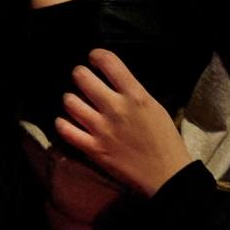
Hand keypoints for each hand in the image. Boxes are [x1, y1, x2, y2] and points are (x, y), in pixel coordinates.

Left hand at [55, 49, 193, 196]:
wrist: (166, 174)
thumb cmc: (165, 139)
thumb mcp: (154, 106)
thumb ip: (133, 92)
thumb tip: (111, 81)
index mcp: (135, 95)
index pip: (108, 61)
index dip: (96, 55)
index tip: (94, 59)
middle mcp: (116, 108)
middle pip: (82, 77)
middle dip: (80, 74)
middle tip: (83, 79)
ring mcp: (102, 129)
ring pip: (69, 101)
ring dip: (71, 99)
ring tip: (76, 102)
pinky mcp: (93, 149)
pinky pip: (65, 130)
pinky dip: (63, 124)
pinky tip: (68, 122)